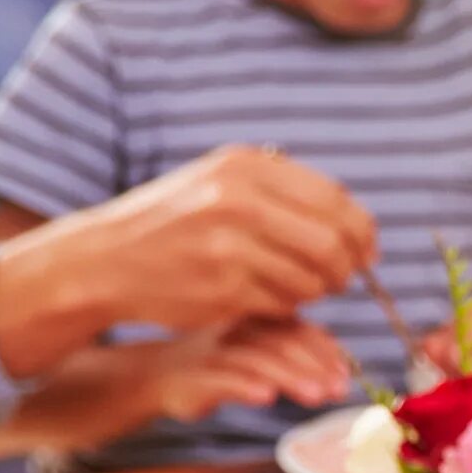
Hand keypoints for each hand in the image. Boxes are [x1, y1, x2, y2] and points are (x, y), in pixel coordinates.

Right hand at [0, 146, 377, 375]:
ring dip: (318, 290)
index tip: (367, 249)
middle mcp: (239, 201)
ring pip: (311, 278)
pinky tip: (270, 298)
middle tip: (345, 278)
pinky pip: (283, 303)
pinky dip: (288, 305)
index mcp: (246, 167)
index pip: (335, 200)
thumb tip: (354, 221)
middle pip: (332, 241)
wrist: (104, 259)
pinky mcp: (222, 289)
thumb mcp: (222, 181)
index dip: (361, 230)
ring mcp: (230, 247)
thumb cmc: (173, 221)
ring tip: (302, 288)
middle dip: (348, 265)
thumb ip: (283, 191)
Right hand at [0, 319, 356, 460]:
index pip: (289, 322)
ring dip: (289, 376)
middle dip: (314, 361)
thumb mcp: (230, 357)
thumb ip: (274, 354)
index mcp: (239, 318)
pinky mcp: (171, 383)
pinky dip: (240, 387)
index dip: (321, 347)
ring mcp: (194, 355)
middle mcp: (219, 330)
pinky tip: (265, 397)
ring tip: (318, 394)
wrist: (110, 378)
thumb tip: (331, 372)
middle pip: (276, 335)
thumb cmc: (180, 367)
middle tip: (339, 386)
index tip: (344, 374)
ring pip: (249, 358)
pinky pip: (209, 381)